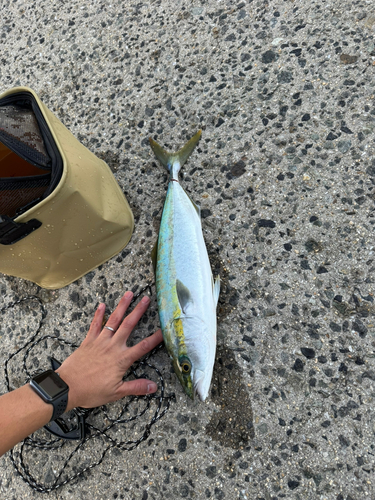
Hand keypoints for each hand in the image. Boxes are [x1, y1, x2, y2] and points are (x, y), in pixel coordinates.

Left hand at [57, 291, 162, 409]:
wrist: (67, 387)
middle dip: (139, 311)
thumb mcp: (117, 393)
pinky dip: (98, 314)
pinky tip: (102, 305)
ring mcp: (100, 341)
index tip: (164, 330)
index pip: (143, 347)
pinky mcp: (88, 341)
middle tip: (146, 299)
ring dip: (122, 306)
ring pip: (113, 320)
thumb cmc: (91, 391)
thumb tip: (153, 387)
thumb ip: (136, 387)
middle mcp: (113, 346)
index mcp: (122, 359)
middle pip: (129, 325)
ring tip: (128, 294)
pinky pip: (95, 325)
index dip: (155, 339)